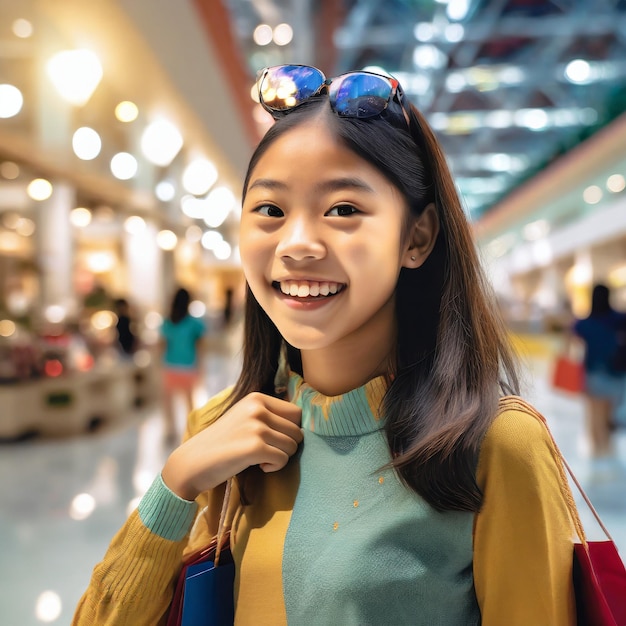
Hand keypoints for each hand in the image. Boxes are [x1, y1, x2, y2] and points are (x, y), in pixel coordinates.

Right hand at [162, 392, 302, 499]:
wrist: (192, 462)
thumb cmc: (221, 443)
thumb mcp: (244, 417)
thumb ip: (269, 415)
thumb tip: (302, 424)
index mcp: (256, 397)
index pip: (296, 413)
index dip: (290, 430)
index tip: (274, 440)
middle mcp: (258, 408)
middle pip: (297, 431)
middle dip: (286, 446)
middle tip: (266, 453)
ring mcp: (257, 426)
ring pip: (292, 446)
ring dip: (280, 457)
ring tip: (259, 459)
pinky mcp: (255, 447)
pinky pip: (283, 459)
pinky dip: (274, 467)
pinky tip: (258, 466)